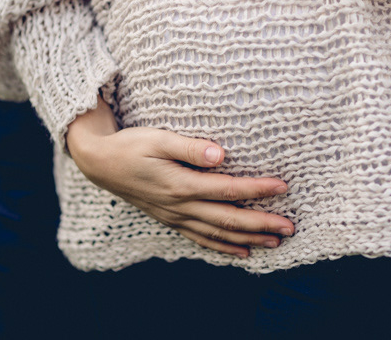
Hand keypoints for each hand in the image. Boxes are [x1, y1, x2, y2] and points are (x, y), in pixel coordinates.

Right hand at [67, 98, 293, 256]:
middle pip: (229, 219)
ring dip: (249, 239)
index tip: (283, 187)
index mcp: (181, 184)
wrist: (100, 164)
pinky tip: (242, 253)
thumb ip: (189, 147)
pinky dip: (223, 248)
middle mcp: (180, 206)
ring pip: (218, 233)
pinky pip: (201, 239)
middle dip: (262, 224)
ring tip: (276, 241)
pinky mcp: (171, 219)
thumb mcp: (157, 138)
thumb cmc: (130, 145)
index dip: (257, 190)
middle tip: (290, 227)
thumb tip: (220, 154)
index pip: (228, 189)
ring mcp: (175, 216)